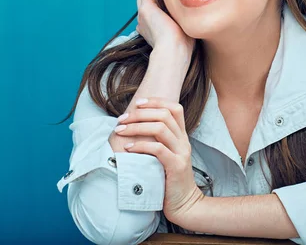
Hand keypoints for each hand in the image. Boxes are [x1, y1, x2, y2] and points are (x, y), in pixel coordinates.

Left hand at [113, 96, 204, 224]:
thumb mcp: (166, 156)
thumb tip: (134, 127)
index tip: (138, 103)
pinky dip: (140, 145)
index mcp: (182, 137)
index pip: (175, 108)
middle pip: (164, 114)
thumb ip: (157, 142)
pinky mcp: (176, 166)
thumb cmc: (169, 181)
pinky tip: (128, 148)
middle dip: (140, 113)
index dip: (156, 101)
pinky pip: (158, 149)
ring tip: (120, 131)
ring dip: (136, 127)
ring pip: (160, 128)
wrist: (184, 204)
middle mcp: (183, 142)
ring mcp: (181, 153)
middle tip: (122, 119)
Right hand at [136, 0, 194, 53]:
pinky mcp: (145, 9)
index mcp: (151, 29)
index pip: (152, 12)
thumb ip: (186, 24)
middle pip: (146, 1)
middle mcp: (144, 22)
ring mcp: (143, 15)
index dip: (160, 3)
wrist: (174, 51)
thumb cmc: (183, 46)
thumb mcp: (184, 33)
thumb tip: (198, 20)